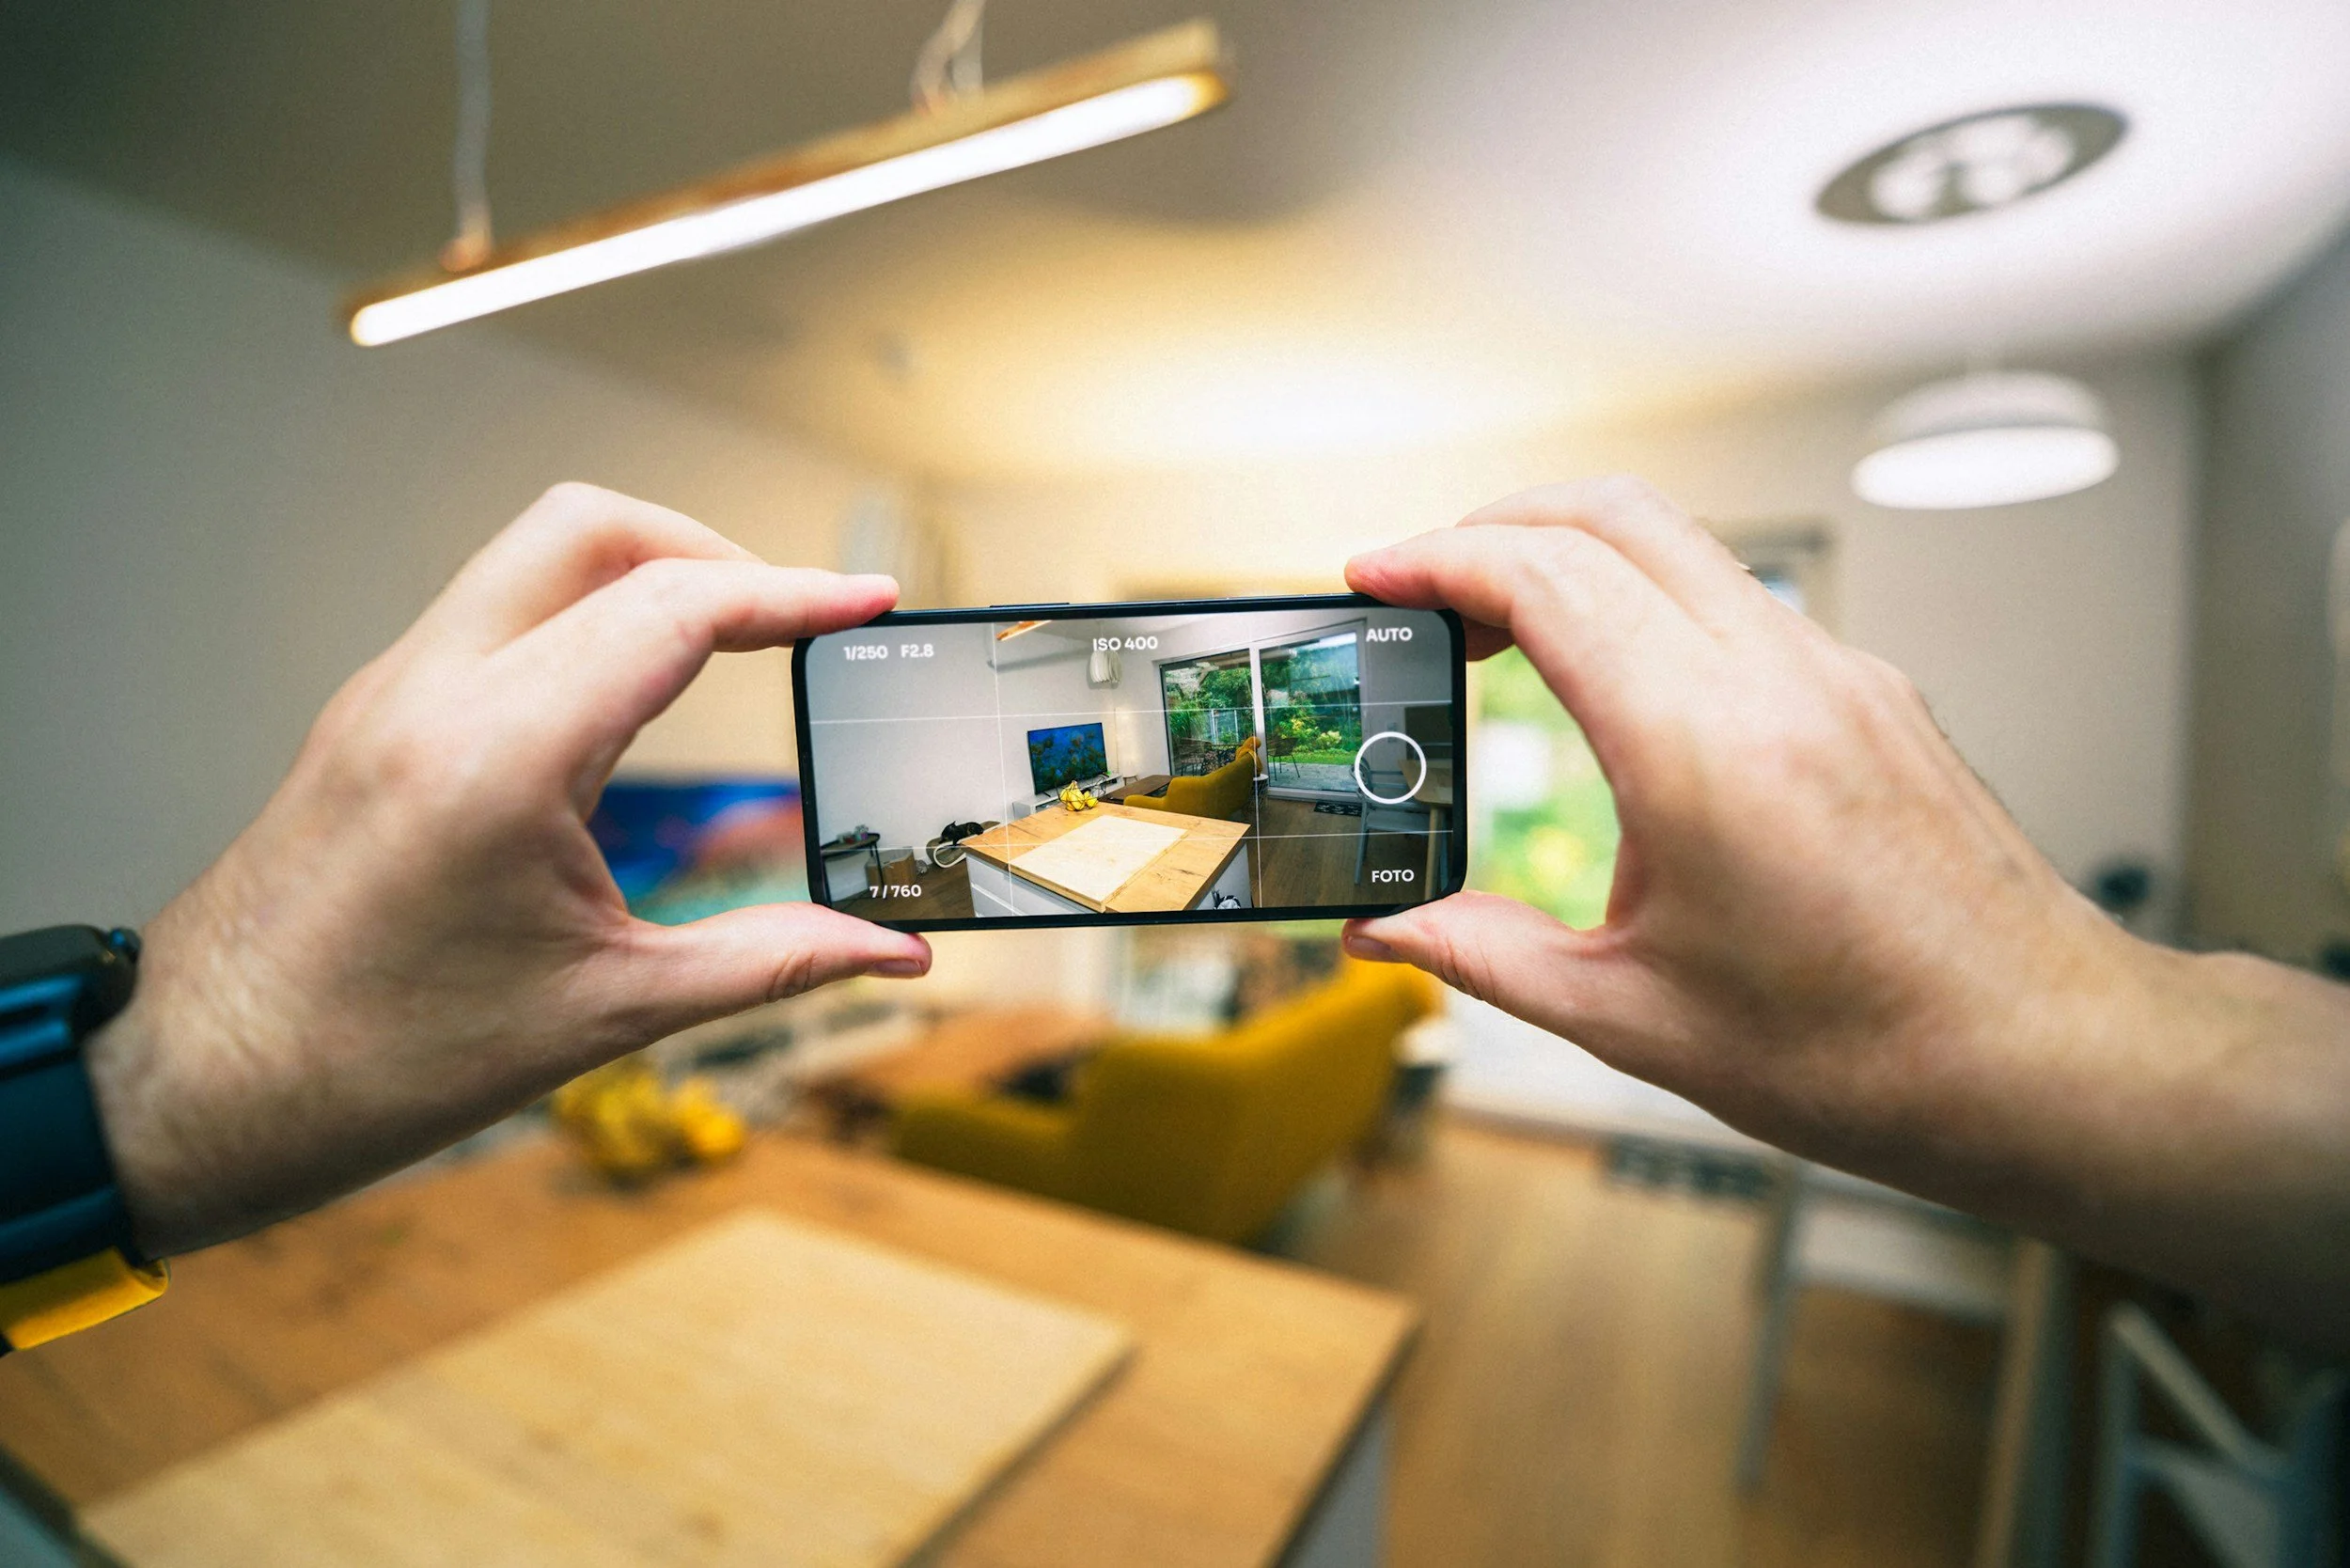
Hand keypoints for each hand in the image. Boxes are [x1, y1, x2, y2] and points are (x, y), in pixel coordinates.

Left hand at [88, 484, 930, 1255]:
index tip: (868, 601)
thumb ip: (770, 962)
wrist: (197, 1089)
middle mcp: (431, 694)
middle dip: (710, 550)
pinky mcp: (369, 717)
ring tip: (727, 650)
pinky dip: (578, 622)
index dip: (791, 594)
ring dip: (639, 576)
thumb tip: (892, 951)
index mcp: (496, 756)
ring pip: (532, 557)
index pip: (670, 609)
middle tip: (791, 618)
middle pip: (591, 526)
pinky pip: (491, 616)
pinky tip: (627, 701)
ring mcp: (388, 694)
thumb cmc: (374, 1063)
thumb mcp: (607, 1012)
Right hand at [1342, 478, 2349, 1345]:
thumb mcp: (1630, 1015)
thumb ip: (1485, 955)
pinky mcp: (1872, 693)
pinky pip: (1739, 600)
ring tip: (1505, 632)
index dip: (1436, 560)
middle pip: (1609, 514)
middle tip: (1422, 586)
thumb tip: (1386, 935)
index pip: (1543, 578)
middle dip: (1494, 525)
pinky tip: (1620, 685)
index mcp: (1701, 744)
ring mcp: (1836, 673)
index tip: (1374, 576)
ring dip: (1578, 556)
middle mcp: (1776, 678)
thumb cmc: (1860, 1050)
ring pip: (1681, 544)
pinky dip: (1651, 602)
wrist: (2039, 1056)